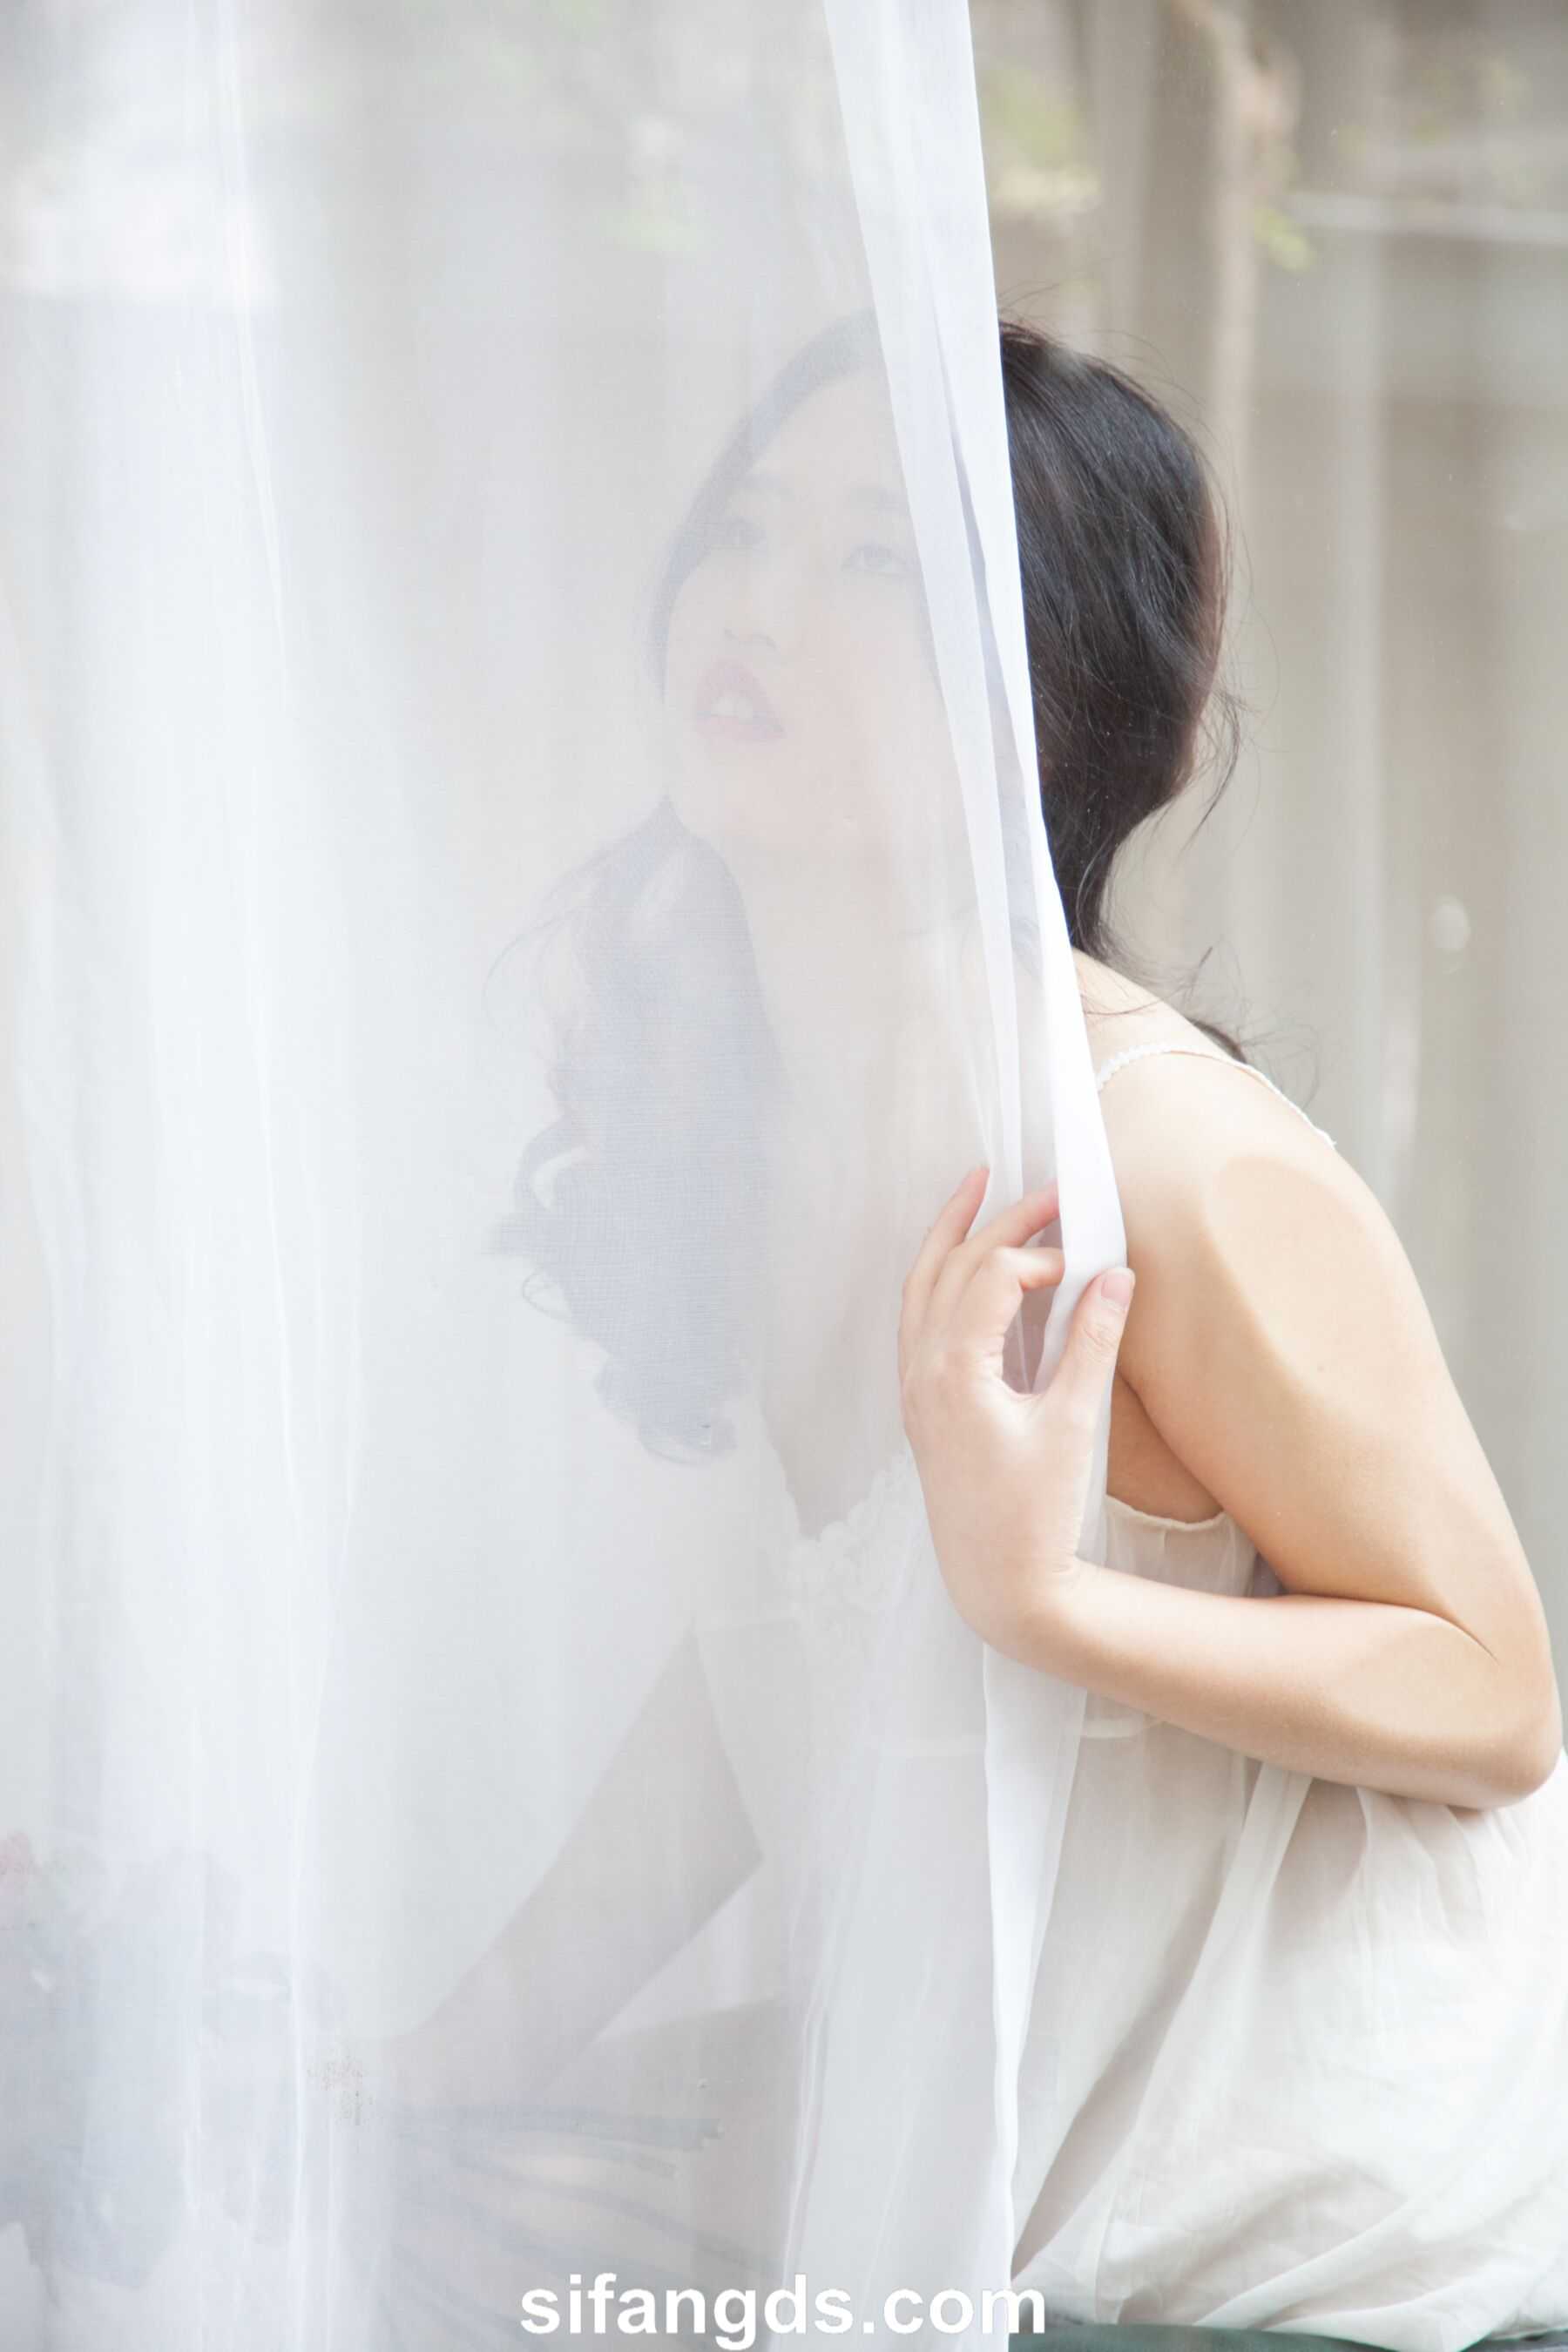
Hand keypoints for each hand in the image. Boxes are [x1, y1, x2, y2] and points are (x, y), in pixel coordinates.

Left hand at [897, 1167, 1134, 1659]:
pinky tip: (960, 1263)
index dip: (1042, 1257)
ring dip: (952, 1234)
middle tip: (1048, 1191)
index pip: (993, 1277)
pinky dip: (938, 1277)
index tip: (1086, 1266)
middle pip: (955, 1268)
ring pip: (922, 1285)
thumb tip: (1117, 1274)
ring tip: (978, 1186)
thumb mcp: (1074, 1424)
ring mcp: (915, 1386)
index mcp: (954, 1372)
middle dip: (1000, 1221)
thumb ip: (1093, 1343)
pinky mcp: (922, 1402)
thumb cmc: (1034, 1513)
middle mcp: (923, 1370)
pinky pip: (918, 1317)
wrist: (997, 1583)